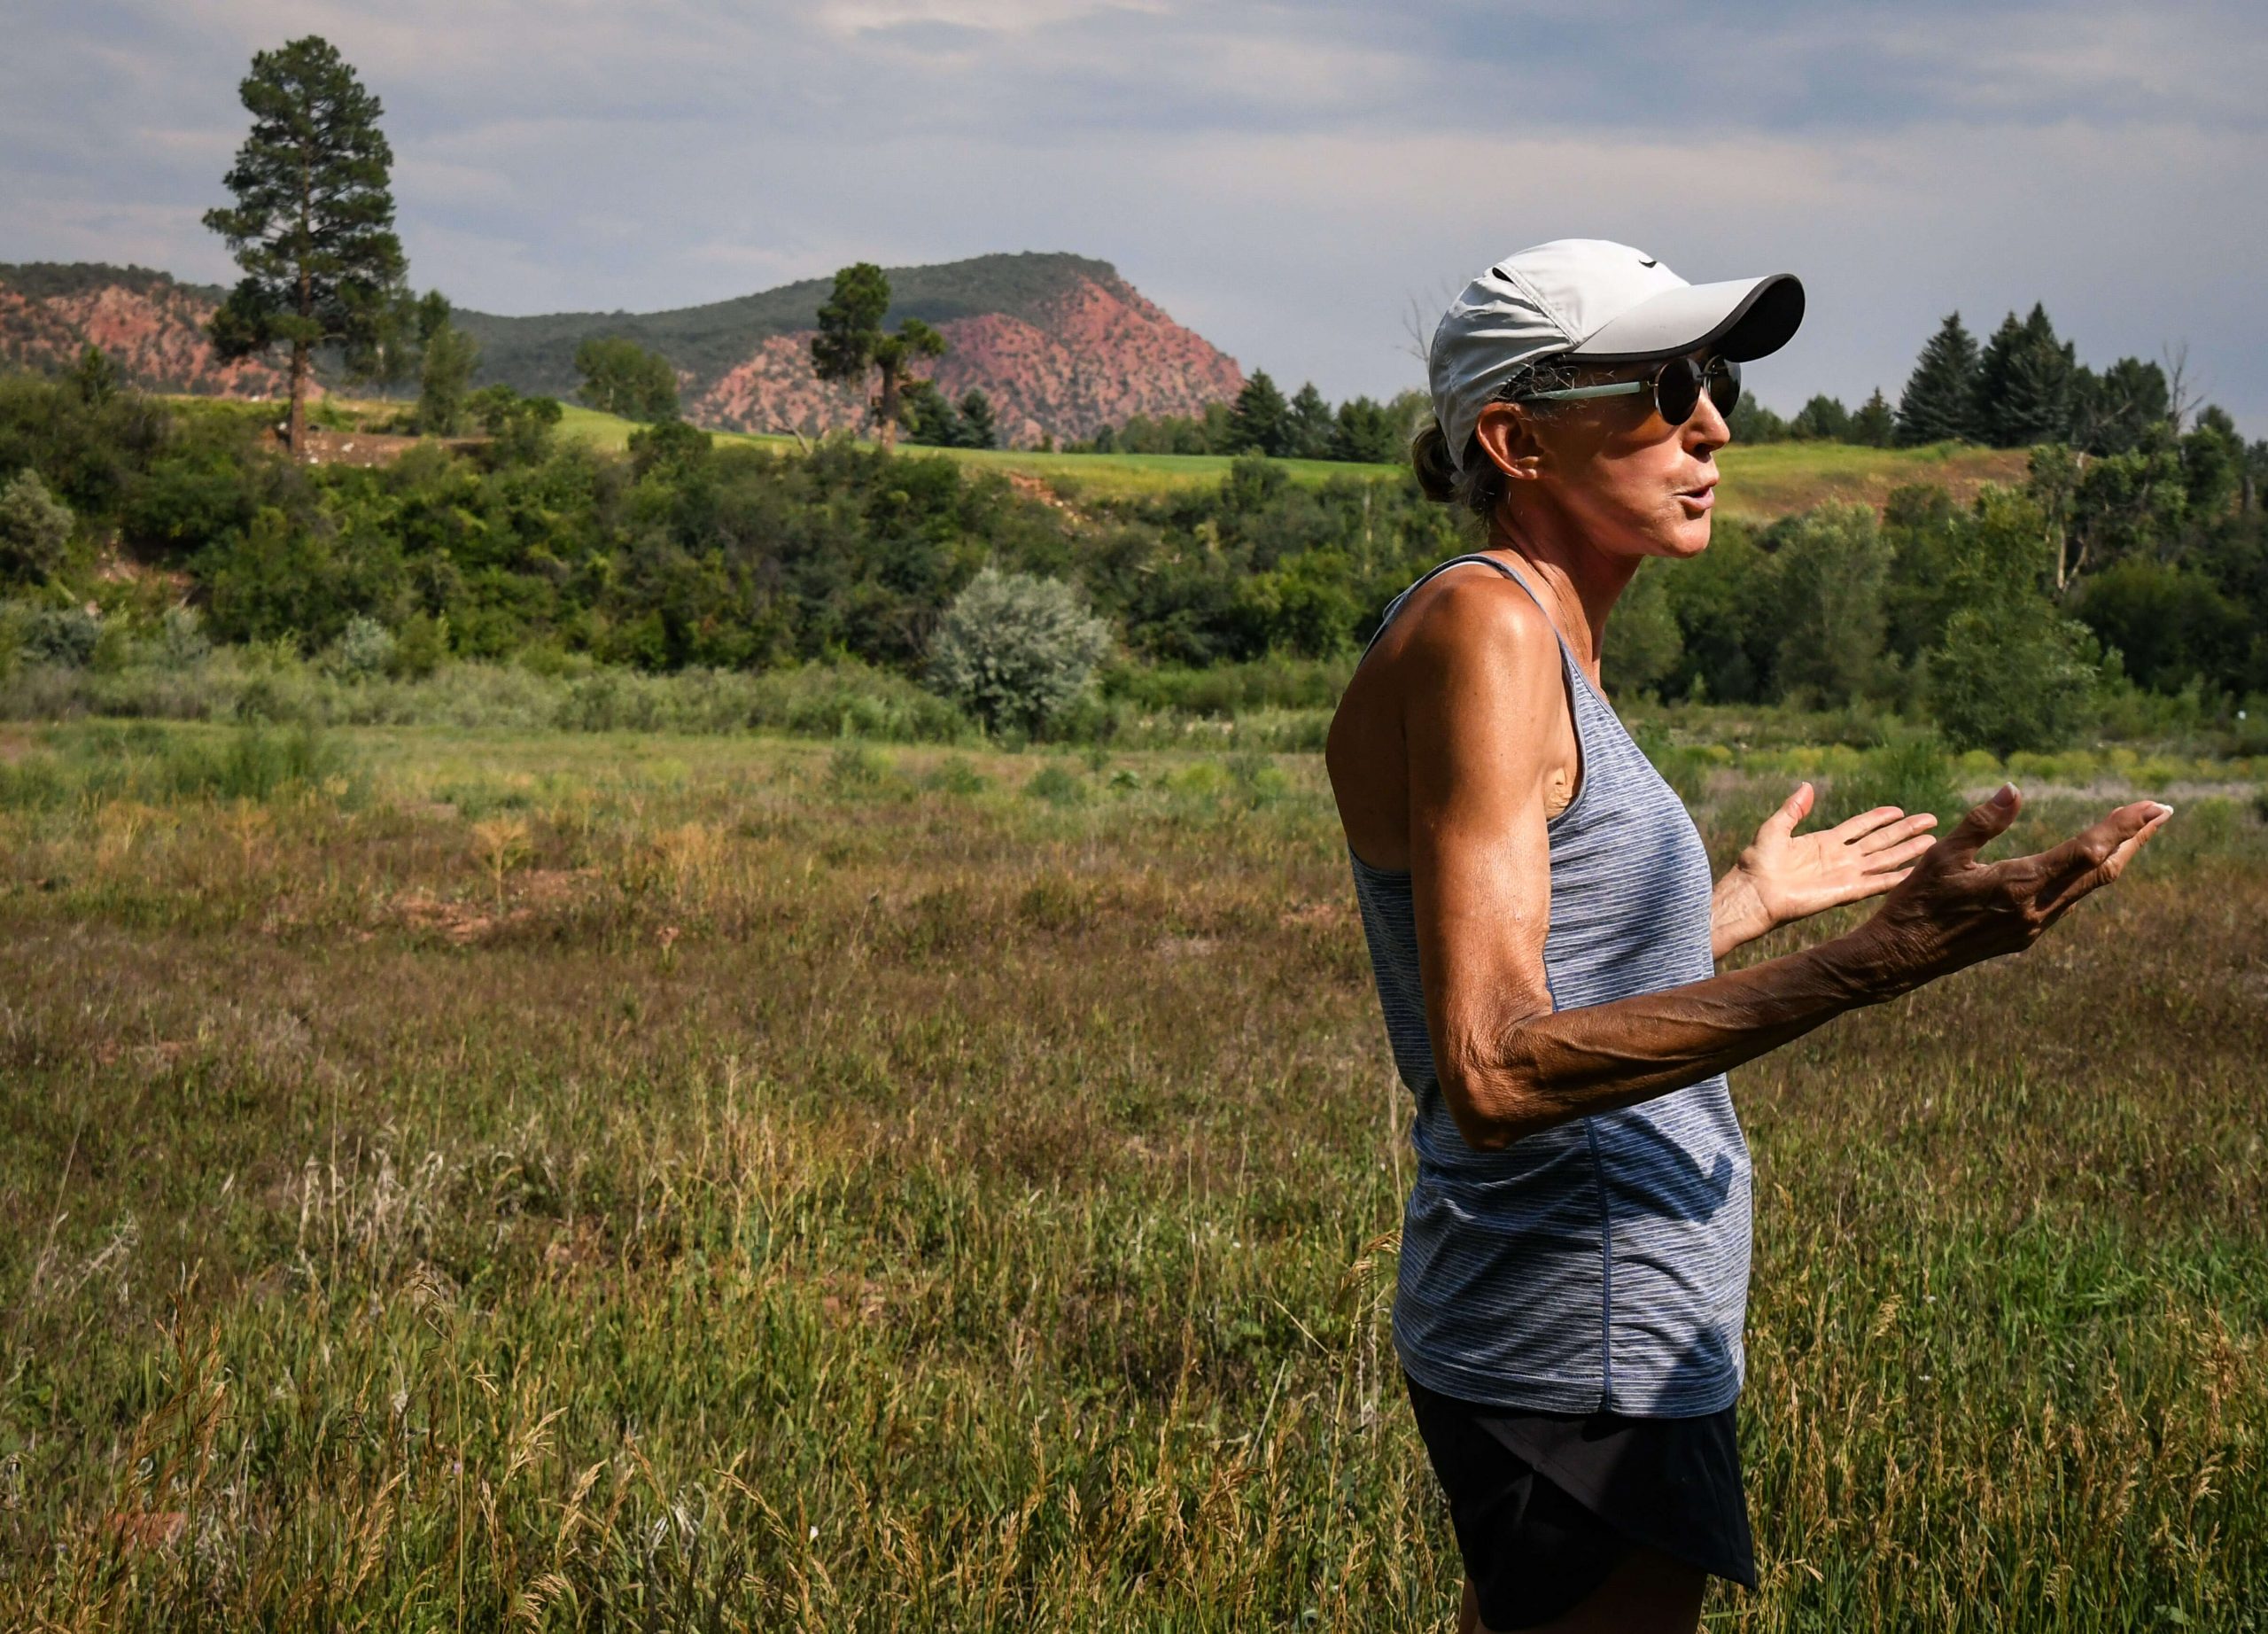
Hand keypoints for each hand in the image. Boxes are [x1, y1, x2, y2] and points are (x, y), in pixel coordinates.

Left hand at [1713, 783, 1940, 955]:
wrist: (1753, 893)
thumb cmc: (1757, 863)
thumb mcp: (1775, 828)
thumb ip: (1794, 809)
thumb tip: (1807, 785)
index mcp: (1824, 842)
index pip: (1860, 826)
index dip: (1880, 818)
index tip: (1900, 810)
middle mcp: (1839, 858)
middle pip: (1880, 841)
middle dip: (1905, 831)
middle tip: (1931, 821)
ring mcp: (1845, 875)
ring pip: (1885, 860)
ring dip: (1908, 851)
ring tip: (1933, 842)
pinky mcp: (1846, 892)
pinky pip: (1877, 883)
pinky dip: (1896, 878)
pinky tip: (1915, 871)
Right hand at [1846, 783, 2171, 995]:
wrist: (1902, 959)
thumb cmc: (1916, 902)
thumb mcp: (1943, 856)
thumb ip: (1982, 823)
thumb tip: (2013, 789)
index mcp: (2020, 885)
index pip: (2088, 851)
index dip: (2123, 826)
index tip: (2151, 806)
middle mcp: (2037, 910)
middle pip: (2103, 871)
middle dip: (2135, 840)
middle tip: (2162, 812)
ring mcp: (2034, 926)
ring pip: (2089, 887)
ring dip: (2115, 857)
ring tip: (2132, 832)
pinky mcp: (2024, 935)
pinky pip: (2068, 900)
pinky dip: (2087, 875)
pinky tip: (2086, 863)